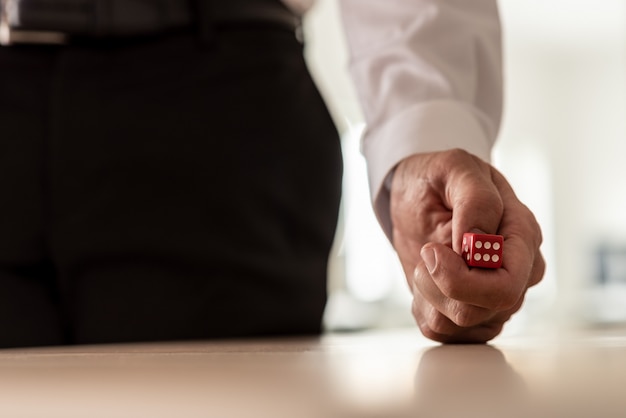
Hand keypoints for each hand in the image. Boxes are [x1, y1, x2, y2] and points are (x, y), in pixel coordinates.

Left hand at [390, 149, 544, 342]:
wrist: (419, 195)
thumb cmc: (438, 180)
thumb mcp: (454, 168)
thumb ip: (475, 199)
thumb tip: (477, 241)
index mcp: (522, 235)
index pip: (507, 285)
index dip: (461, 278)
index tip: (431, 249)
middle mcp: (518, 272)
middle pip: (483, 310)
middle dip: (440, 285)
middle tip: (426, 251)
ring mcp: (496, 296)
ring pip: (461, 324)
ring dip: (429, 293)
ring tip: (428, 259)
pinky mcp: (471, 313)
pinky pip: (443, 332)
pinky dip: (423, 307)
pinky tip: (426, 279)